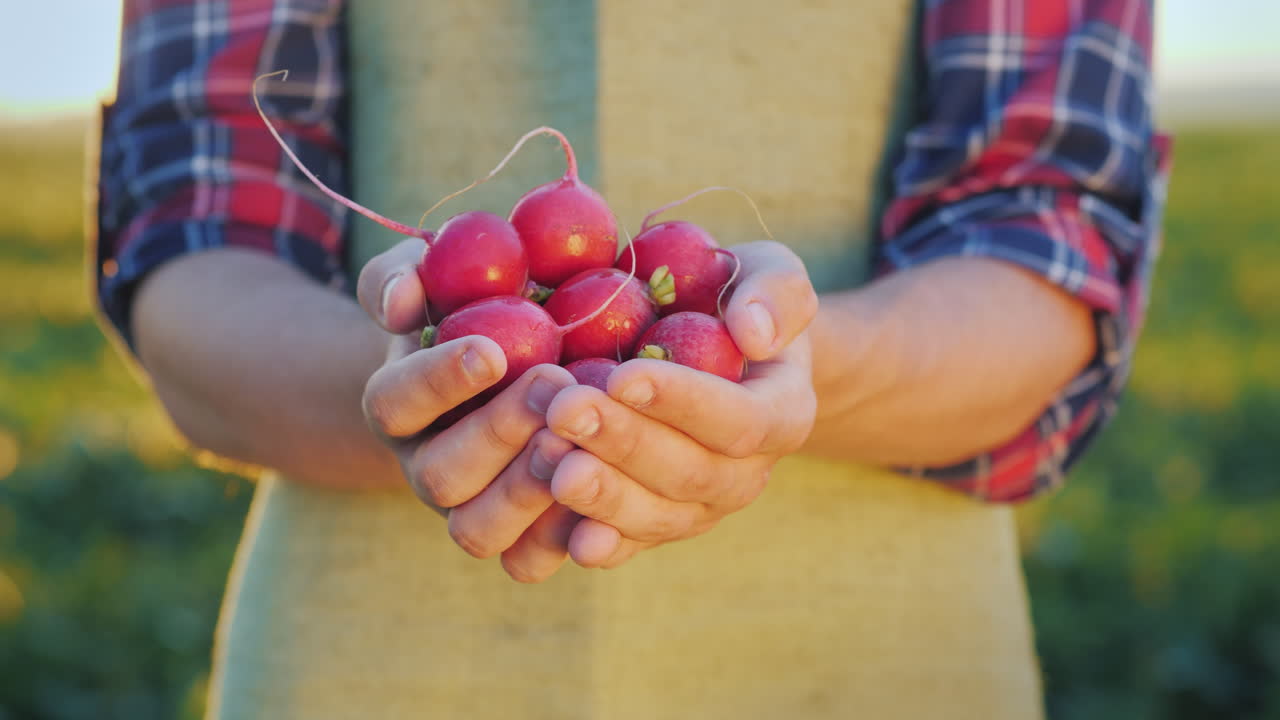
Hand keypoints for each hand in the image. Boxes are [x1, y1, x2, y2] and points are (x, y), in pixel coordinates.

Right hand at [357, 239, 579, 580]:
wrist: (522, 366)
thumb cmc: (476, 308)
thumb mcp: (435, 276)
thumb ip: (403, 276)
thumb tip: (402, 299)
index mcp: (398, 406)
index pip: (394, 401)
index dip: (438, 382)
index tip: (491, 351)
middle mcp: (426, 468)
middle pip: (440, 476)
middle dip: (498, 431)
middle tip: (555, 384)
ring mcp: (471, 511)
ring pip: (478, 531)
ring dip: (528, 490)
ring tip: (578, 440)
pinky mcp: (520, 540)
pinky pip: (529, 562)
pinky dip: (562, 538)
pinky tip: (603, 491)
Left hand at [541, 241, 818, 569]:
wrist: (714, 352)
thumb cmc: (735, 300)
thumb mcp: (770, 274)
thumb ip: (776, 293)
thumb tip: (754, 334)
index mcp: (783, 413)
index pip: (740, 419)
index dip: (683, 403)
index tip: (624, 376)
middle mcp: (747, 473)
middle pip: (690, 473)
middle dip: (624, 444)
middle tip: (565, 411)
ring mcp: (702, 508)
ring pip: (658, 517)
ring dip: (602, 494)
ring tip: (549, 460)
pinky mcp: (657, 527)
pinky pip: (630, 546)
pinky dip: (597, 544)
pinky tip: (563, 538)